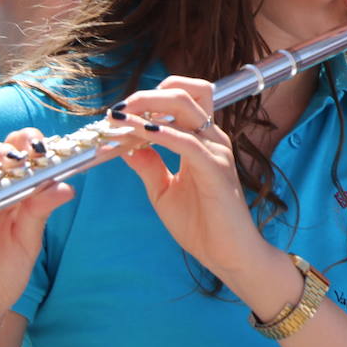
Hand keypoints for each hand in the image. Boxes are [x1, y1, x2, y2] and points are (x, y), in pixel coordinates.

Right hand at [0, 130, 74, 340]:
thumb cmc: (2, 275)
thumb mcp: (27, 243)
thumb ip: (40, 212)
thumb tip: (67, 186)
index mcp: (12, 193)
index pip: (24, 155)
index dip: (39, 146)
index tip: (63, 148)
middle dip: (19, 141)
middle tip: (36, 150)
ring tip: (13, 159)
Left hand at [113, 77, 269, 279]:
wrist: (228, 255)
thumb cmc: (201, 224)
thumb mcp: (163, 190)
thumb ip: (148, 165)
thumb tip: (125, 145)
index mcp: (202, 141)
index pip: (182, 98)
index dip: (149, 99)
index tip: (118, 114)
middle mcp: (212, 138)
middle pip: (184, 92)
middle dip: (145, 95)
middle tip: (118, 109)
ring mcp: (216, 151)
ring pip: (185, 106)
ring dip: (148, 107)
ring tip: (122, 116)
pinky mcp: (216, 169)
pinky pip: (186, 142)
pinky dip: (160, 134)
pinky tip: (140, 134)